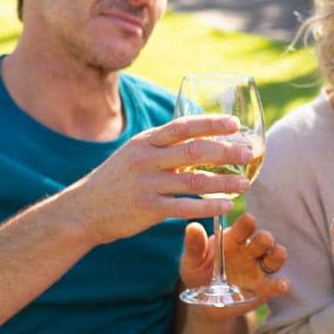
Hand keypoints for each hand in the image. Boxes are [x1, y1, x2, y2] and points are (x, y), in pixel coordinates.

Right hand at [67, 115, 253, 246]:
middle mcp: (146, 159)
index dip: (210, 123)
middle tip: (249, 153)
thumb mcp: (134, 154)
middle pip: (193, 151)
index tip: (235, 124)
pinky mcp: (147, 208)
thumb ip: (163, 146)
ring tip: (246, 183)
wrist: (84, 210)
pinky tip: (226, 206)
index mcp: (145, 142)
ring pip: (194, 181)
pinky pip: (185, 207)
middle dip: (225, 151)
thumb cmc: (117, 180)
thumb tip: (200, 136)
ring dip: (224, 182)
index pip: (182, 126)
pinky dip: (209, 206)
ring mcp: (146, 184)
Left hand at [179, 212, 289, 316]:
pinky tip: (282, 284)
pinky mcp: (263, 289)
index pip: (245, 225)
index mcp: (233, 239)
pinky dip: (282, 284)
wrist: (203, 304)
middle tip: (263, 240)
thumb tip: (192, 226)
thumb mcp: (191, 261)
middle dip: (265, 238)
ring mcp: (258, 269)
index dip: (248, 222)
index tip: (249, 220)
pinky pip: (276, 285)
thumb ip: (193, 246)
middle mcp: (249, 251)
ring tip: (278, 254)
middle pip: (264, 239)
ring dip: (278, 255)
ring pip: (275, 258)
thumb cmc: (197, 274)